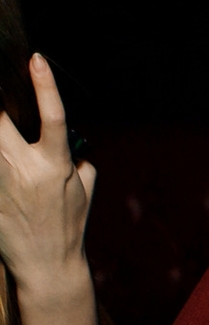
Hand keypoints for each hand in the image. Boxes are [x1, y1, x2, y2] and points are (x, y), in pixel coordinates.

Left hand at [0, 54, 95, 297]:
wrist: (45, 265)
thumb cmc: (68, 225)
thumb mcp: (84, 189)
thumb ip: (78, 159)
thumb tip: (69, 138)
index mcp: (55, 165)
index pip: (53, 116)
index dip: (45, 85)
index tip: (36, 59)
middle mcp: (24, 169)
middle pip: (0, 120)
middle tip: (1, 100)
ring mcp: (0, 182)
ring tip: (5, 139)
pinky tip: (6, 168)